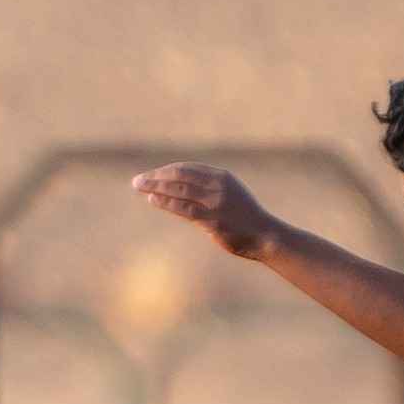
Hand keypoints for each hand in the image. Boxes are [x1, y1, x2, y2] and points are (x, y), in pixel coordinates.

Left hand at [131, 162, 278, 258]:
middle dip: (156, 176)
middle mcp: (217, 186)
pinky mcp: (212, 220)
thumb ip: (210, 190)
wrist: (265, 235)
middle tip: (137, 180)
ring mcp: (215, 202)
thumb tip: (184, 188)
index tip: (152, 175)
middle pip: (179, 175)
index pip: (188, 168)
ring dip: (155, 187)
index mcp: (222, 177)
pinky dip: (166, 202)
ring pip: (178, 190)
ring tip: (139, 186)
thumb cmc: (246, 218)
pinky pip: (183, 208)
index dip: (167, 171)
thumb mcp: (230, 195)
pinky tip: (152, 199)